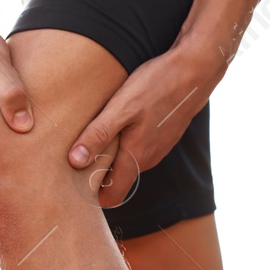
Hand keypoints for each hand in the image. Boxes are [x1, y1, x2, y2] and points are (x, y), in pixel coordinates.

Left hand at [68, 44, 223, 203]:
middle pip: (118, 181)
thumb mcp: (121, 108)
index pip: (113, 197)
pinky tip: (117, 123)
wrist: (195, 71)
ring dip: (111, 156)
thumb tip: (75, 161)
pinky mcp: (162, 137)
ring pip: (128, 163)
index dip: (94, 196)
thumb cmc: (156, 86)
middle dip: (98, 174)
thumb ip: (98, 135)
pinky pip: (138, 149)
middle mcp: (148, 159)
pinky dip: (125, 142)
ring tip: (94, 135)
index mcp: (135, 158)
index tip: (76, 183)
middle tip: (76, 156)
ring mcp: (157, 149)